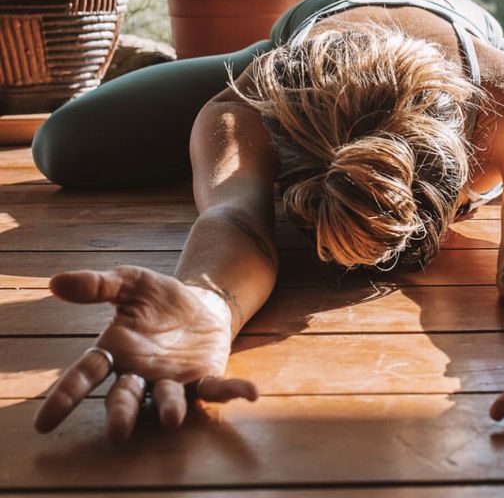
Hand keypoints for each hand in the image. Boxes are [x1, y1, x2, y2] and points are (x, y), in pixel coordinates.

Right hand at [34, 266, 256, 440]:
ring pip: (166, 399)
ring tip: (170, 418)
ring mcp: (173, 380)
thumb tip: (55, 281)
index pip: (86, 374)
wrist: (201, 301)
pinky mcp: (204, 378)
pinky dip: (231, 392)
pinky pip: (216, 389)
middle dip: (121, 412)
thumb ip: (98, 284)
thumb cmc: (158, 298)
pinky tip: (250, 394)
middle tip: (117, 432)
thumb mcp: (130, 281)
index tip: (44, 422)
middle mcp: (140, 374)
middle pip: (125, 396)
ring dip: (167, 409)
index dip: (67, 395)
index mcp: (116, 351)